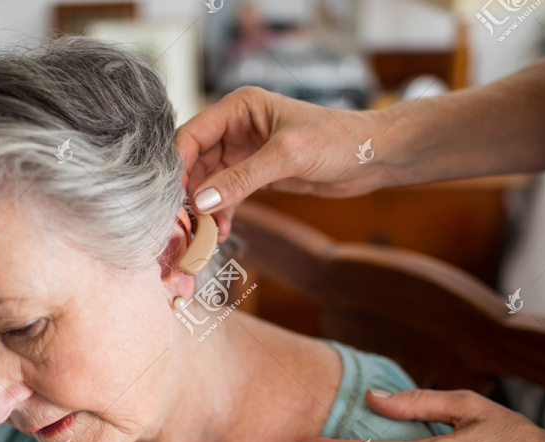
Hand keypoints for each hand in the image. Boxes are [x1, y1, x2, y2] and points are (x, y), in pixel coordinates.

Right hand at [175, 86, 390, 240]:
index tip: (172, 196)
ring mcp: (245, 151)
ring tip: (205, 232)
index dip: (179, 165)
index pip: (193, 134)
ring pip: (209, 181)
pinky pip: (227, 194)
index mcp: (240, 107)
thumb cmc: (338, 140)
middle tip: (187, 222)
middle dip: (190, 191)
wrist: (372, 156)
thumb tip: (202, 201)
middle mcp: (238, 126)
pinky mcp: (256, 173)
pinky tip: (221, 229)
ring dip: (205, 207)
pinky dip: (222, 212)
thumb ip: (243, 178)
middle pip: (196, 160)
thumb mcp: (288, 156)